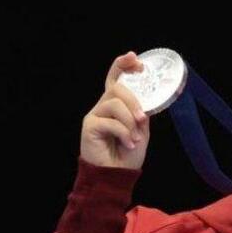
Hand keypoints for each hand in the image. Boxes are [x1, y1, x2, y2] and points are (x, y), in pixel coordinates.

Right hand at [80, 52, 150, 169]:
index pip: (115, 78)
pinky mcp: (89, 125)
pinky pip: (110, 121)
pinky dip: (124, 133)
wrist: (117, 174)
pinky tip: (128, 144)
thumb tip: (142, 104)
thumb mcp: (141, 130)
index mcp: (116, 104)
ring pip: (114, 103)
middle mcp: (103, 106)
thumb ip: (141, 113)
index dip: (123, 65)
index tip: (135, 58)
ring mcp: (95, 114)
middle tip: (142, 119)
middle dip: (133, 101)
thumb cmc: (128, 153)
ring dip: (129, 121)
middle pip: (116, 88)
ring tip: (135, 137)